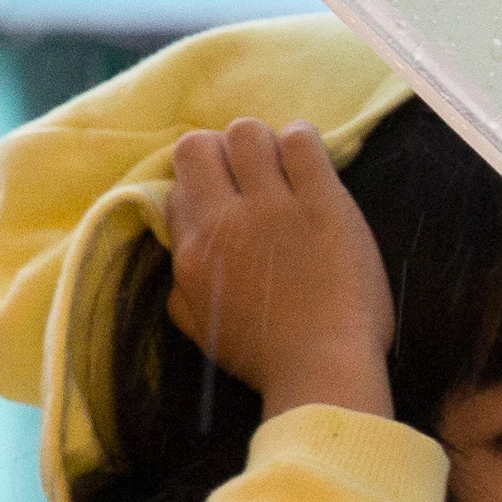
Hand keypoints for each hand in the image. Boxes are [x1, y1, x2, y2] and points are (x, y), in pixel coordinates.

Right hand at [163, 120, 393, 421]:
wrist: (324, 369)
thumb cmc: (266, 358)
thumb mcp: (203, 330)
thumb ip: (182, 291)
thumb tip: (181, 258)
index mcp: (192, 252)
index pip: (177, 187)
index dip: (201, 186)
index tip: (224, 198)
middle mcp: (224, 220)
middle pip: (198, 145)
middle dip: (219, 152)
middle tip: (249, 176)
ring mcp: (273, 206)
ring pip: (246, 132)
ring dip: (261, 143)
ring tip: (282, 168)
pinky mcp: (322, 201)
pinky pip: (300, 139)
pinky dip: (301, 142)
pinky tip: (310, 165)